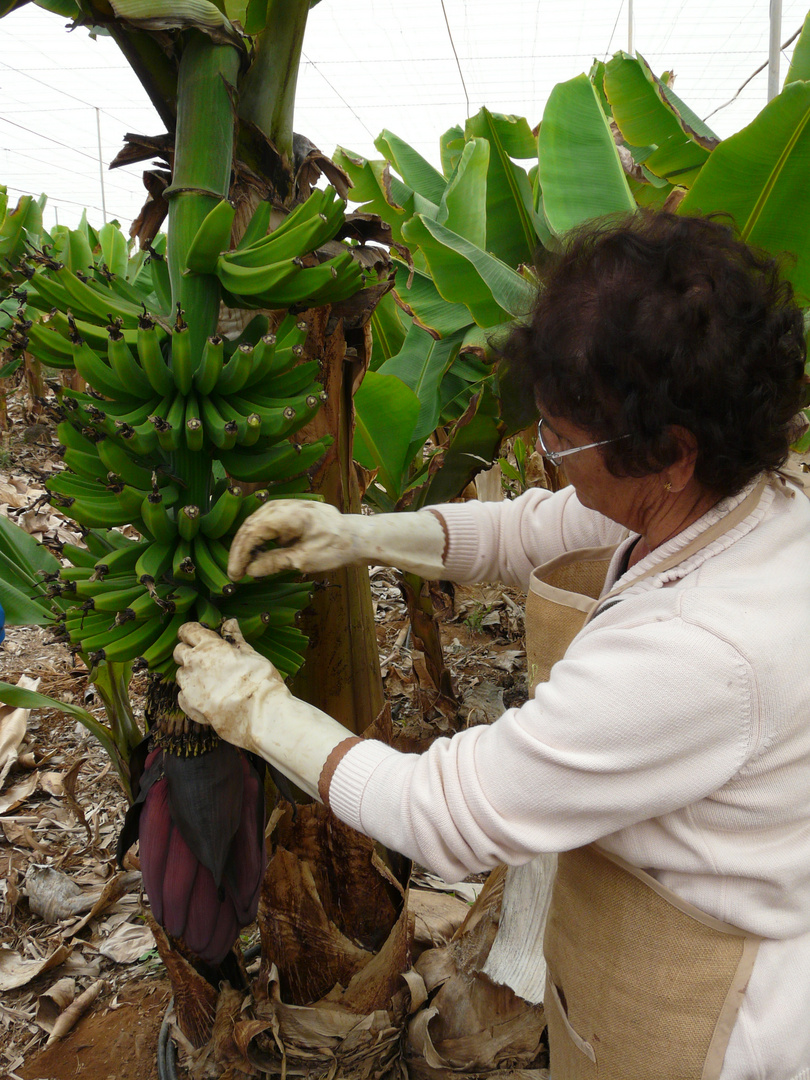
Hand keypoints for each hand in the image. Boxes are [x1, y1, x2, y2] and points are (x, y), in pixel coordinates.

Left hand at [173, 619, 354, 800]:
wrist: (261, 715)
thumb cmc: (261, 681)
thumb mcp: (251, 654)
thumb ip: (236, 639)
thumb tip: (230, 622)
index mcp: (209, 647)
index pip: (188, 630)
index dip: (190, 631)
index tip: (197, 635)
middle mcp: (194, 664)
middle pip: (179, 652)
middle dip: (188, 652)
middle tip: (204, 658)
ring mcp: (189, 686)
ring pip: (180, 675)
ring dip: (190, 675)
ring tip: (209, 681)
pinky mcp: (190, 706)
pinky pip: (182, 696)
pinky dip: (190, 695)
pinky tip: (207, 698)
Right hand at [227, 500, 358, 579]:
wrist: (357, 537)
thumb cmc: (335, 547)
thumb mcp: (304, 560)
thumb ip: (274, 562)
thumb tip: (250, 570)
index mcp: (289, 514)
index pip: (252, 531)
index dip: (240, 554)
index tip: (235, 574)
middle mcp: (284, 505)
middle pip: (251, 525)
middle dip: (240, 550)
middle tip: (235, 573)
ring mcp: (286, 506)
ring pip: (256, 523)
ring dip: (247, 544)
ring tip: (242, 566)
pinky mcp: (289, 512)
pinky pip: (266, 523)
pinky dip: (258, 539)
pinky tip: (256, 555)